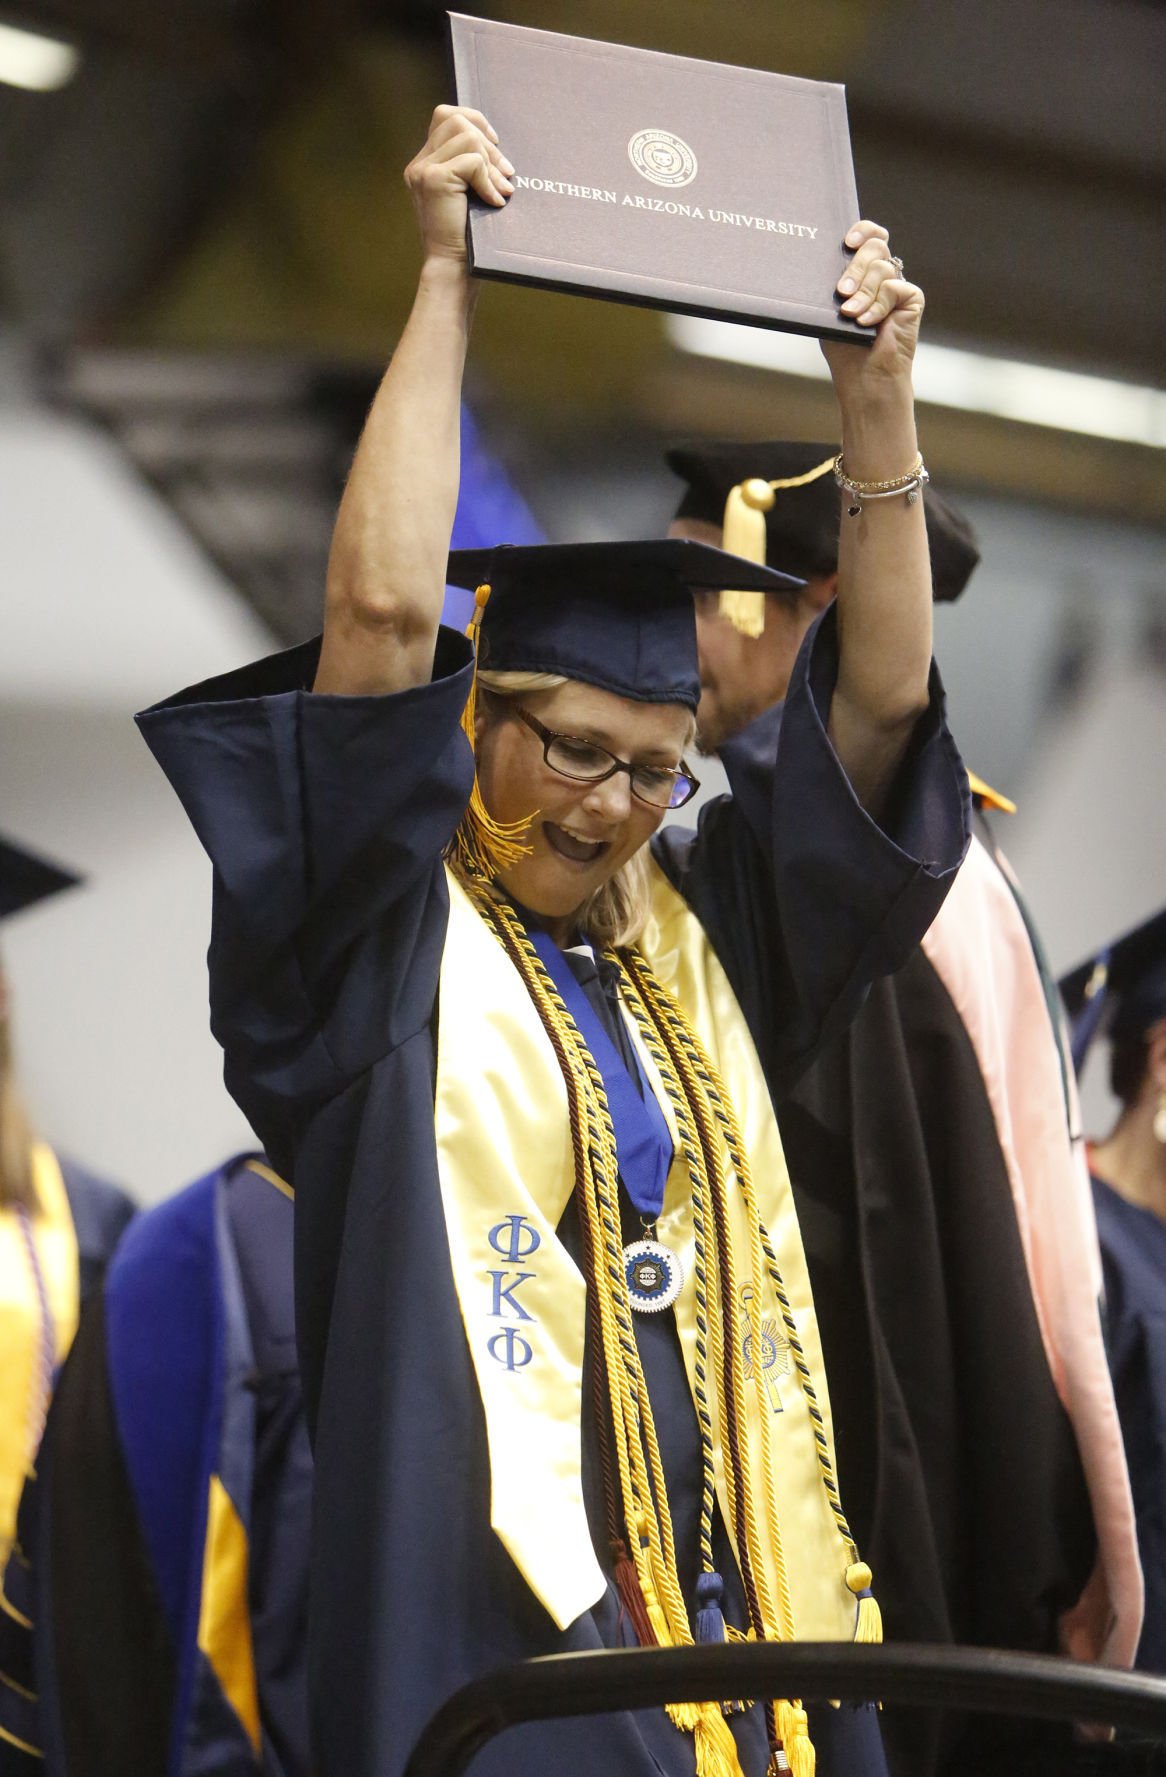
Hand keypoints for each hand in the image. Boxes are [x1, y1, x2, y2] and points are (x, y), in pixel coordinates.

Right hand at [404, 105, 514, 263]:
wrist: (453, 268)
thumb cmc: (468, 237)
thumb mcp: (469, 194)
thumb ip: (472, 168)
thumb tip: (496, 144)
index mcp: (426, 164)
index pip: (446, 116)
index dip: (474, 120)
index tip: (495, 143)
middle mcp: (419, 164)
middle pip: (456, 120)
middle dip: (488, 144)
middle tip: (507, 173)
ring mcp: (423, 170)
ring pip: (466, 137)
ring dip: (491, 163)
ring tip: (501, 189)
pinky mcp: (433, 180)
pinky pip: (472, 162)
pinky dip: (489, 180)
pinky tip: (494, 201)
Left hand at [821, 221, 923, 402]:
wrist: (865, 377)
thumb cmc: (845, 347)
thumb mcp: (830, 309)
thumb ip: (835, 282)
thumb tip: (822, 258)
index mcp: (863, 272)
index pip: (868, 236)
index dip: (861, 231)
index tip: (846, 242)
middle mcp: (882, 275)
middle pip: (874, 246)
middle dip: (855, 268)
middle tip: (841, 293)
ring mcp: (898, 285)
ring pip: (881, 266)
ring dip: (863, 293)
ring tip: (851, 316)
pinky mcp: (912, 298)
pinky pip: (893, 287)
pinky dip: (877, 306)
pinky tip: (869, 324)